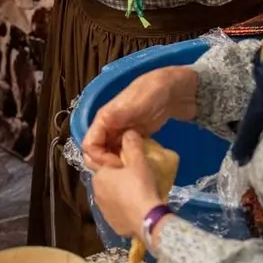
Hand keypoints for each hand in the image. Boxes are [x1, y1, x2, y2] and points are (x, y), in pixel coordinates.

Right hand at [83, 67, 197, 170]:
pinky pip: (124, 154)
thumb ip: (114, 117)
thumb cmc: (151, 93)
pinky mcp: (133, 139)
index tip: (119, 165)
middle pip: (96, 153)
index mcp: (103, 119)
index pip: (89, 146)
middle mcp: (108, 128)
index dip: (100, 159)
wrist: (173, 90)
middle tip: (126, 172)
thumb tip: (100, 128)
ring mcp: (121, 134)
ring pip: (109, 156)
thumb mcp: (130, 104)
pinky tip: (140, 166)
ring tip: (133, 171)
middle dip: (107, 165)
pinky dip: (129, 162)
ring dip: (118, 166)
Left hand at [90, 133, 168, 240]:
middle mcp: (96, 193)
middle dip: (118, 178)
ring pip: (111, 197)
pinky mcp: (112, 224)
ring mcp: (103, 211)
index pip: (104, 164)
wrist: (146, 219)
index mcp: (99, 176)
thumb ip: (133, 145)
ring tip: (137, 193)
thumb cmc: (140, 187)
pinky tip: (136, 208)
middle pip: (108, 181)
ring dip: (120, 194)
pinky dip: (124, 209)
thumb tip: (129, 132)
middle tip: (135, 177)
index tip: (130, 163)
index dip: (117, 162)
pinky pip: (117, 212)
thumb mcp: (139, 162)